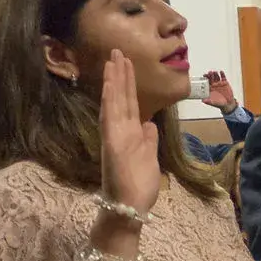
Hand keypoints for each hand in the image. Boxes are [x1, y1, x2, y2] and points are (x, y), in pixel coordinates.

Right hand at [99, 50, 161, 214]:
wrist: (129, 209)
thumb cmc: (138, 187)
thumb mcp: (149, 158)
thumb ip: (148, 140)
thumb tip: (150, 125)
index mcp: (130, 135)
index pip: (129, 104)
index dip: (127, 84)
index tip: (126, 64)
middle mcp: (120, 132)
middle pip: (120, 97)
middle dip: (119, 74)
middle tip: (118, 51)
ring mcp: (115, 136)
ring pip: (114, 102)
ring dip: (114, 80)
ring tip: (114, 58)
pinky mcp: (113, 144)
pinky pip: (110, 118)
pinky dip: (110, 100)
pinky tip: (110, 83)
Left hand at [201, 69, 237, 110]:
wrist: (228, 104)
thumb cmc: (219, 103)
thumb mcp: (213, 103)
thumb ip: (208, 101)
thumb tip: (203, 100)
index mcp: (210, 88)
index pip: (206, 82)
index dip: (205, 78)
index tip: (204, 75)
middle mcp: (214, 85)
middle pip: (211, 78)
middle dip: (210, 75)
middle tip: (209, 72)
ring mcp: (219, 83)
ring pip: (216, 77)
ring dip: (215, 74)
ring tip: (214, 72)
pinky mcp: (225, 83)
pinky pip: (223, 77)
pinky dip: (222, 74)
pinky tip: (221, 72)